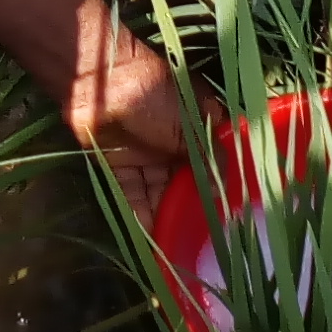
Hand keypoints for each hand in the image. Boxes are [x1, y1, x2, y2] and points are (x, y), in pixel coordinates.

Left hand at [64, 26, 210, 233]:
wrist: (97, 79)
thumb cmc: (153, 93)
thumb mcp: (189, 123)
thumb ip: (208, 157)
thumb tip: (221, 190)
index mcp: (199, 124)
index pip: (217, 161)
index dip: (223, 187)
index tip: (234, 216)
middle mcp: (176, 143)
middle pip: (188, 182)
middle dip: (194, 210)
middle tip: (206, 243)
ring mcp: (147, 156)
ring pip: (161, 193)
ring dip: (168, 219)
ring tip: (181, 252)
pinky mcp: (120, 167)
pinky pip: (134, 197)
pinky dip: (142, 217)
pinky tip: (152, 243)